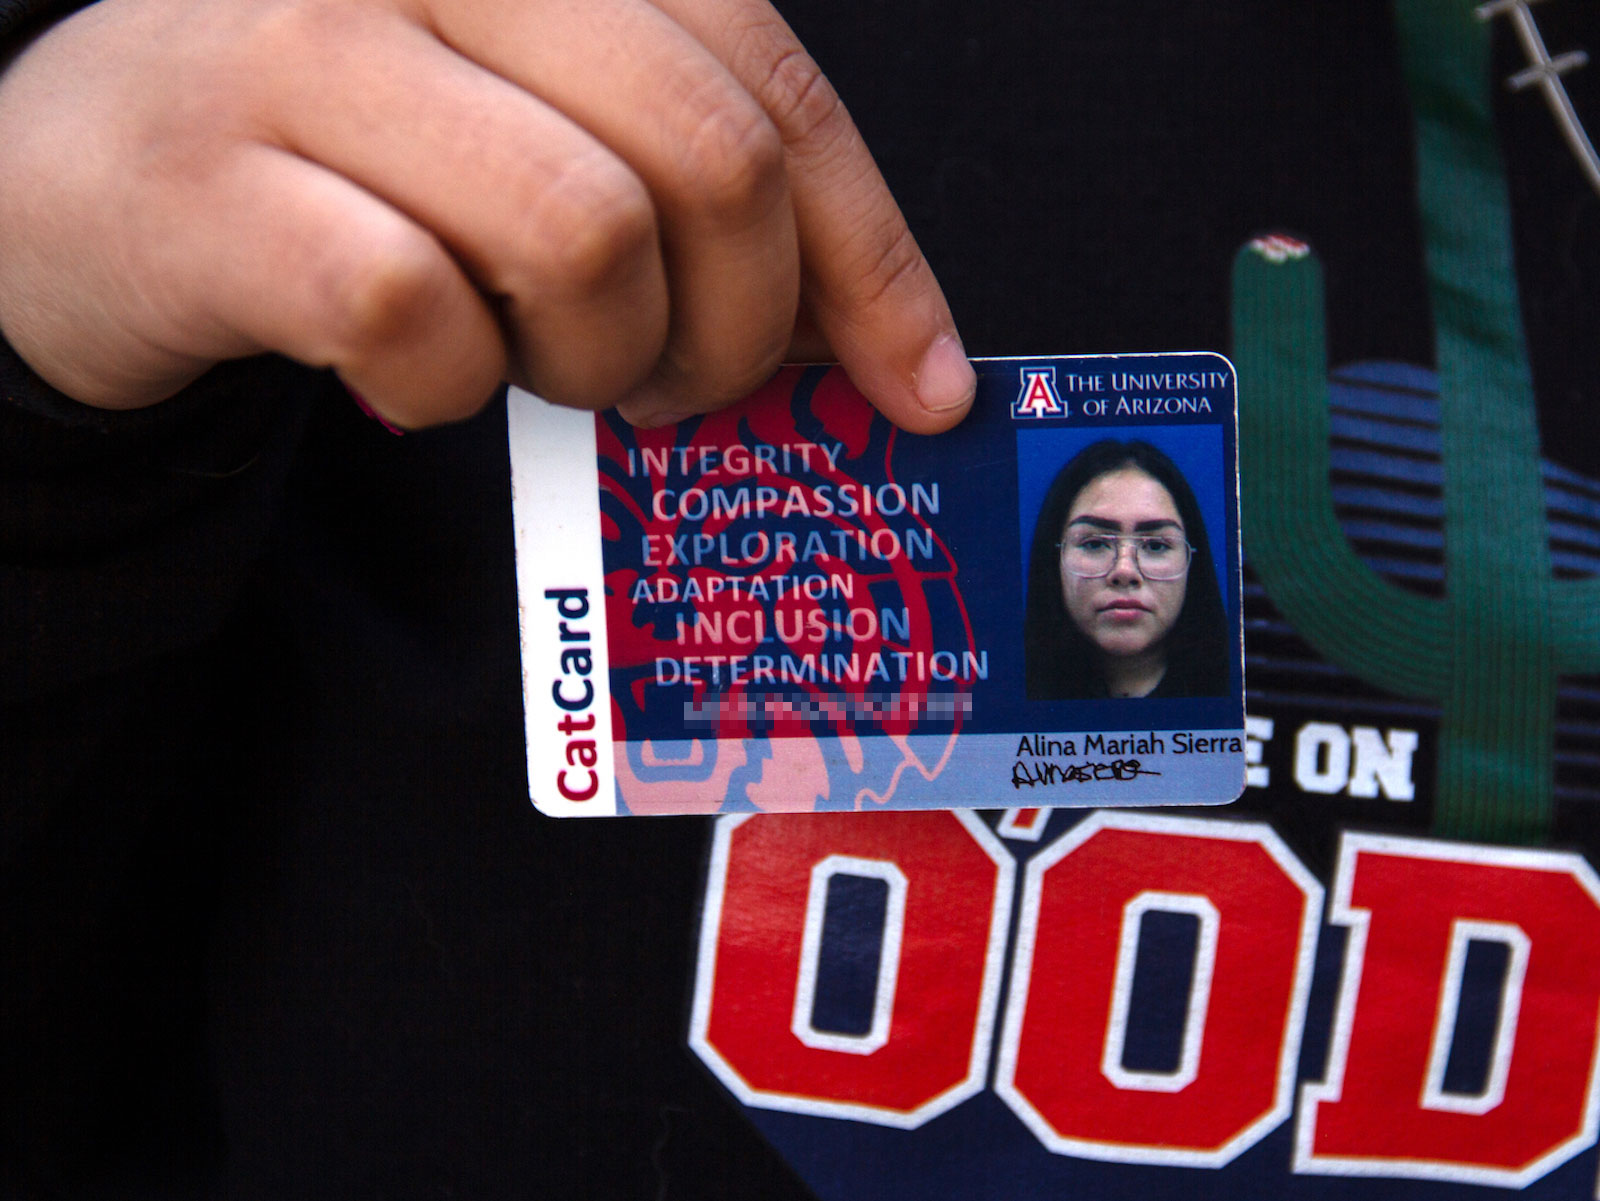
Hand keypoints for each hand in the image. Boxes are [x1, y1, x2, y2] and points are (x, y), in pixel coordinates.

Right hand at [0, 0, 973, 430]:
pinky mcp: (212, 179)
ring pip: (580, 235)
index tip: (921, 388)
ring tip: (541, 368)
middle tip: (679, 387)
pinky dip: (444, 387)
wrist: (85, 170)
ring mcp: (306, 50)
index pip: (772, 85)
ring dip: (592, 357)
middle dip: (731, 328)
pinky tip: (413, 377)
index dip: (872, 257)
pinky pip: (414, 314)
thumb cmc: (357, 161)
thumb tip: (879, 344)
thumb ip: (688, 184)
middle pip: (705, 159)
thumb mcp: (538, 126)